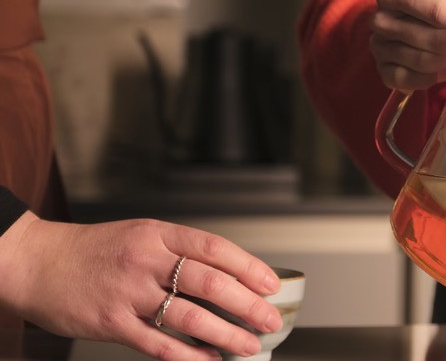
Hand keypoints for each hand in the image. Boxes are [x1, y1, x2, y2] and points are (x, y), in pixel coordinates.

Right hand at [0, 212, 281, 360]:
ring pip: (190, 316)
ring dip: (226, 333)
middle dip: (248, 304)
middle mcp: (146, 260)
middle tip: (271, 319)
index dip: (249, 267)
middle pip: (210, 282)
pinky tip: (209, 359)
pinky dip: (188, 355)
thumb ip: (179, 252)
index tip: (272, 284)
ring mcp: (129, 293)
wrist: (38, 263)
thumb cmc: (94, 251)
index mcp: (158, 234)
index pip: (215, 248)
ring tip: (249, 344)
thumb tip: (228, 274)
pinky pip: (158, 343)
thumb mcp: (141, 236)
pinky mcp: (111, 323)